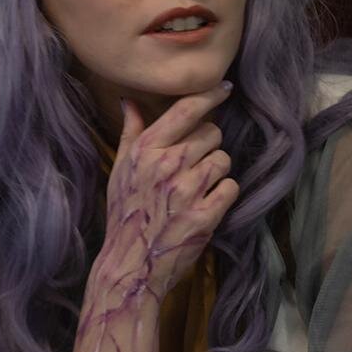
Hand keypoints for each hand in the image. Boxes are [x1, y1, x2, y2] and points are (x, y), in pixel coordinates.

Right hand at [67, 84, 236, 351]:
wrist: (131, 263)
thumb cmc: (125, 213)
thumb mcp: (120, 170)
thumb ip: (131, 132)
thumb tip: (129, 100)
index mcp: (145, 150)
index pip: (186, 110)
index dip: (209, 96)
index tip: (224, 89)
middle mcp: (166, 165)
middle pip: (212, 134)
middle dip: (207, 146)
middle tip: (192, 166)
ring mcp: (186, 191)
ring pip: (223, 160)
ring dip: (216, 172)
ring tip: (196, 188)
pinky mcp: (205, 215)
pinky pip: (231, 187)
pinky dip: (223, 195)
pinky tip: (206, 204)